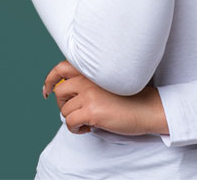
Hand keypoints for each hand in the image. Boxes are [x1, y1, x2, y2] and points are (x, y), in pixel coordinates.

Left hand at [42, 59, 166, 135]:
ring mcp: (89, 94)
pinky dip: (75, 129)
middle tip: (73, 111)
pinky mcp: (91, 111)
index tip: (47, 90)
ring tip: (86, 122)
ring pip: (64, 110)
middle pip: (59, 91)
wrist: (149, 108)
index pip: (61, 67)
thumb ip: (90, 81)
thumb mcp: (109, 81)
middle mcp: (88, 79)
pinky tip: (88, 128)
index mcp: (92, 70)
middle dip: (62, 103)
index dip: (50, 79)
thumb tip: (70, 95)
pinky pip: (70, 122)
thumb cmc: (133, 97)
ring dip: (72, 119)